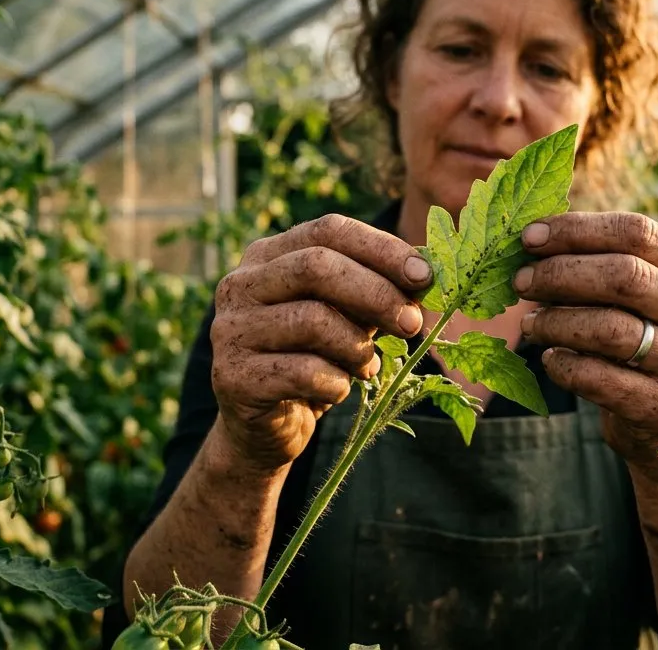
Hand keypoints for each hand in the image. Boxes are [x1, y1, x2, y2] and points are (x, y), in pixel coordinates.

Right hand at [209, 214, 432, 470]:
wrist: (267, 426)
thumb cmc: (313, 358)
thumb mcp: (347, 315)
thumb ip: (376, 289)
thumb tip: (425, 272)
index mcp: (267, 255)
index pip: (328, 231)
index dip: (381, 249)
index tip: (424, 275)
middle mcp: (240, 285)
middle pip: (317, 268)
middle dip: (376, 293)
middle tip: (413, 323)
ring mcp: (231, 330)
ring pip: (313, 321)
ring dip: (357, 346)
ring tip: (368, 365)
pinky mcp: (234, 377)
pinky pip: (304, 372)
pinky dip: (337, 382)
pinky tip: (341, 388)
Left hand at [512, 211, 657, 469]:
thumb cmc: (640, 339)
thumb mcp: (640, 296)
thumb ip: (603, 261)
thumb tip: (533, 237)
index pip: (638, 233)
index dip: (577, 230)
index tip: (529, 237)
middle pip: (625, 276)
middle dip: (560, 274)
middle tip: (520, 281)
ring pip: (609, 329)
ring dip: (555, 321)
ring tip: (530, 323)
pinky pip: (596, 378)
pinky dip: (562, 364)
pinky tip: (550, 358)